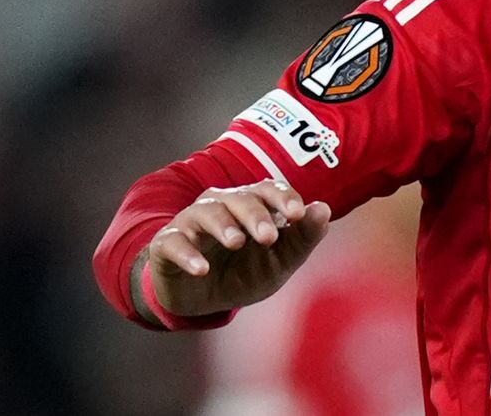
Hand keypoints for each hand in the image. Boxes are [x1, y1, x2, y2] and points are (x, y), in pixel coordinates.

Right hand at [141, 179, 330, 320]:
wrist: (202, 301)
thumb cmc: (245, 272)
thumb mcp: (279, 263)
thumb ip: (303, 238)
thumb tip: (324, 209)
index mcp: (252, 205)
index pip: (269, 189)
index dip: (284, 198)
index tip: (298, 215)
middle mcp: (222, 205)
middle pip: (240, 198)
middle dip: (256, 215)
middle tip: (269, 237)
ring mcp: (192, 222)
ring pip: (207, 211)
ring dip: (224, 225)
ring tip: (237, 242)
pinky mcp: (167, 244)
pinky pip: (174, 242)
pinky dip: (188, 254)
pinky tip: (202, 269)